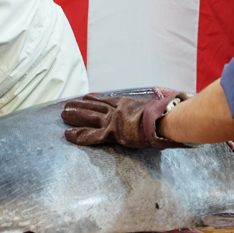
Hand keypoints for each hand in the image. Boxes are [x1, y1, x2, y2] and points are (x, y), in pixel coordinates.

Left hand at [61, 90, 190, 149]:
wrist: (167, 119)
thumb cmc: (167, 112)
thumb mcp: (159, 103)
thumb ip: (158, 102)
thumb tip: (171, 102)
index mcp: (128, 102)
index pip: (107, 100)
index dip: (95, 99)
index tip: (86, 97)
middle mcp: (117, 109)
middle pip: (94, 106)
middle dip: (79, 105)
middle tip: (66, 105)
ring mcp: (113, 120)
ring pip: (88, 117)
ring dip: (74, 115)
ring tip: (62, 114)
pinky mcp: (112, 132)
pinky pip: (91, 135)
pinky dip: (78, 135)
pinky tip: (67, 134)